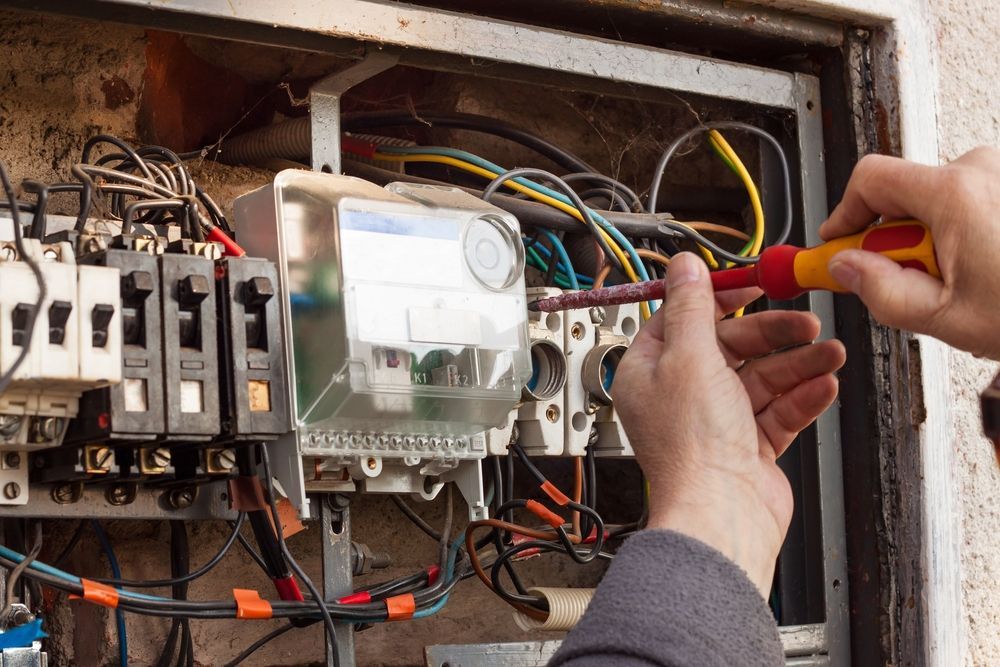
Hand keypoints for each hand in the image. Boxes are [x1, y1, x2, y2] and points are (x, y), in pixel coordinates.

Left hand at [612, 253, 844, 594]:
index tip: (753, 285)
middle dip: (772, 334)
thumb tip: (683, 266)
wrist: (722, 516)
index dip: (719, 299)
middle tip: (806, 323)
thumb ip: (692, 307)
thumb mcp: (690, 356)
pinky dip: (802, 397)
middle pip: (730, 347)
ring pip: (760, 379)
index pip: (683, 321)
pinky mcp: (747, 447)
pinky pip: (778, 411)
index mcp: (649, 372)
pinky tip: (824, 384)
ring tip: (831, 353)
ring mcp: (715, 423)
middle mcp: (679, 396)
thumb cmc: (693, 447)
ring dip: (798, 363)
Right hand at [821, 148, 999, 358]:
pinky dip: (968, 231)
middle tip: (911, 279)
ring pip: (942, 199)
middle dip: (897, 238)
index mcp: (955, 194)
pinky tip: (989, 267)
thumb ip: (879, 290)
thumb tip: (846, 268)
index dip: (843, 213)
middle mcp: (983, 171)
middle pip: (906, 194)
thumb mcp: (944, 317)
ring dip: (937, 236)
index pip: (870, 178)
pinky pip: (975, 199)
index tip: (837, 244)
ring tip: (966, 280)